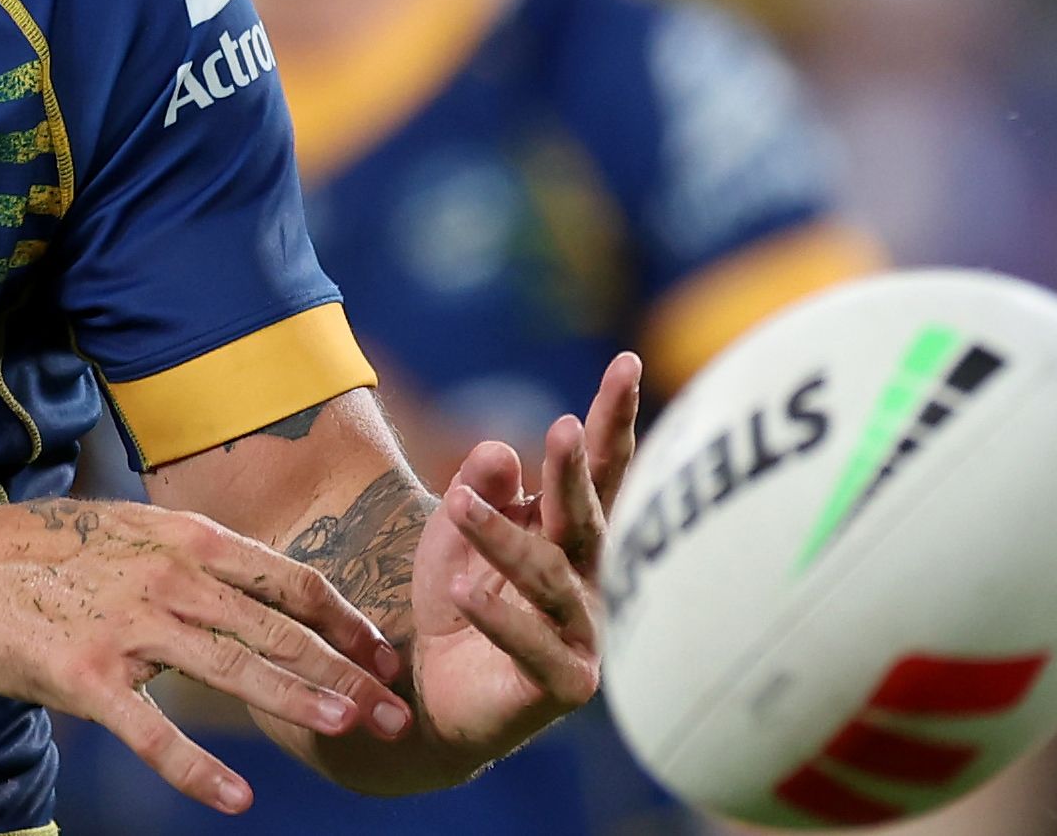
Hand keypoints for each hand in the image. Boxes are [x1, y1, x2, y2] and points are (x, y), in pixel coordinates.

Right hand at [0, 498, 410, 812]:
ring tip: (347, 729)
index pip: (289, 580)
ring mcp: (129, 627)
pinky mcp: (88, 677)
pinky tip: (235, 799)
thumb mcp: (127, 527)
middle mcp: (169, 578)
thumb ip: (188, 552)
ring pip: (233, 670)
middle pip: (277, 630)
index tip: (383, 652)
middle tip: (393, 711)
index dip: (344, 619)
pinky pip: (152, 733)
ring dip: (296, 702)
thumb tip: (246, 577)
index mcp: (184, 539)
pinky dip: (196, 769)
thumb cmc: (40, 550)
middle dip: (344, 671)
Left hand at [405, 352, 640, 763]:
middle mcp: (590, 581)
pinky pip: (532, 647)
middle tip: (560, 429)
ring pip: (549, 578)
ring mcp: (582, 635)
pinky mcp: (562, 685)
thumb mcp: (454, 533)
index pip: (598, 471)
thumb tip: (500, 448)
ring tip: (460, 508)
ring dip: (505, 538)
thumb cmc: (457, 602)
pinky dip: (497, 617)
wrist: (431, 693)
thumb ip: (478, 489)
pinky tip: (464, 590)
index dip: (612, 420)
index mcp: (573, 535)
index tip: (624, 364)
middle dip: (574, 474)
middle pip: (587, 518)